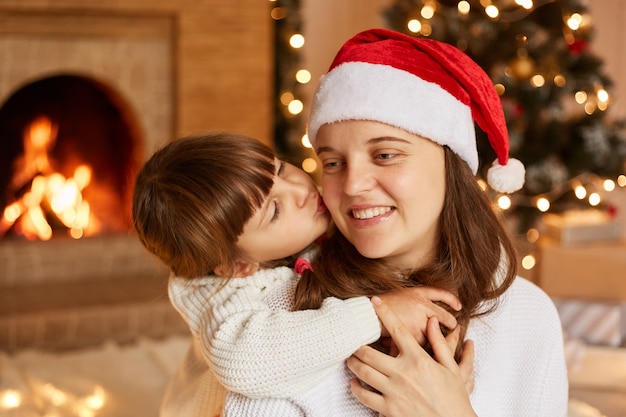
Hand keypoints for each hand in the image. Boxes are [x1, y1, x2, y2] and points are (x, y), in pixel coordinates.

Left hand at [346, 297, 476, 416]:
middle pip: (369, 352)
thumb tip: (432, 321)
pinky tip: (355, 384)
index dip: (384, 312)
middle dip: (357, 344)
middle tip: (352, 340)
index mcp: (418, 360)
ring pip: (363, 372)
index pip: (397, 330)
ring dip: (353, 363)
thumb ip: (439, 343)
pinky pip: (365, 396)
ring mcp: (394, 391)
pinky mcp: (389, 409)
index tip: (374, 302)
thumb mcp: (451, 368)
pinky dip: (356, 388)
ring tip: (350, 359)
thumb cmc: (454, 398)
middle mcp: (403, 373)